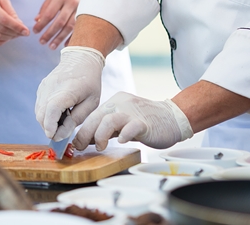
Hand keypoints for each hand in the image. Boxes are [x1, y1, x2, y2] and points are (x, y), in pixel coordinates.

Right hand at [0, 0, 28, 45]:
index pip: (4, 20)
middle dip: (15, 33)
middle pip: (0, 29)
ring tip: (15, 35)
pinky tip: (6, 38)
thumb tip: (19, 25)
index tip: (26, 31)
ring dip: (8, 38)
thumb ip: (11, 12)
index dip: (16, 27)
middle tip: (22, 33)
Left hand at [33, 0, 91, 49]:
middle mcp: (72, 2)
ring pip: (70, 27)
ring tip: (51, 46)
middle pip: (59, 22)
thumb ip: (46, 5)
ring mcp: (81, 8)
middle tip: (42, 42)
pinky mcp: (87, 12)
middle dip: (49, 34)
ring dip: (60, 38)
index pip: (49, 13)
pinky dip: (73, 37)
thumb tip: (37, 20)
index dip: (41, 24)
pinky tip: (66, 44)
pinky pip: (79, 28)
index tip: (35, 31)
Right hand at [35, 46, 104, 140]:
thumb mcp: (92, 103)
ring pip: (38, 111)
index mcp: (67, 90)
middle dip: (49, 128)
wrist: (81, 59)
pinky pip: (39, 105)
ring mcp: (44, 86)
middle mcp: (51, 87)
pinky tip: (59, 112)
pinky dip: (46, 114)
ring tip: (63, 120)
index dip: (51, 125)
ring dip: (47, 122)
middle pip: (42, 114)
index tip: (54, 137)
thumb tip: (60, 134)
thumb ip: (76, 119)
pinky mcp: (41, 87)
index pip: (52, 109)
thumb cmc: (90, 82)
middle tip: (63, 132)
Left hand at [74, 91, 192, 150]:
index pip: (93, 115)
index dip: (82, 130)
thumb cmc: (146, 122)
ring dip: (100, 135)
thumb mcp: (122, 123)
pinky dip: (124, 135)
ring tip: (100, 147)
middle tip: (81, 147)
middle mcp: (121, 104)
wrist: (172, 117)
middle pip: (97, 116)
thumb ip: (107, 129)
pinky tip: (121, 141)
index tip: (76, 144)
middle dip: (85, 134)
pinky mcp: (144, 122)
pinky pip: (131, 127)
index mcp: (114, 102)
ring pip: (109, 120)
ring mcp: (133, 112)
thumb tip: (87, 139)